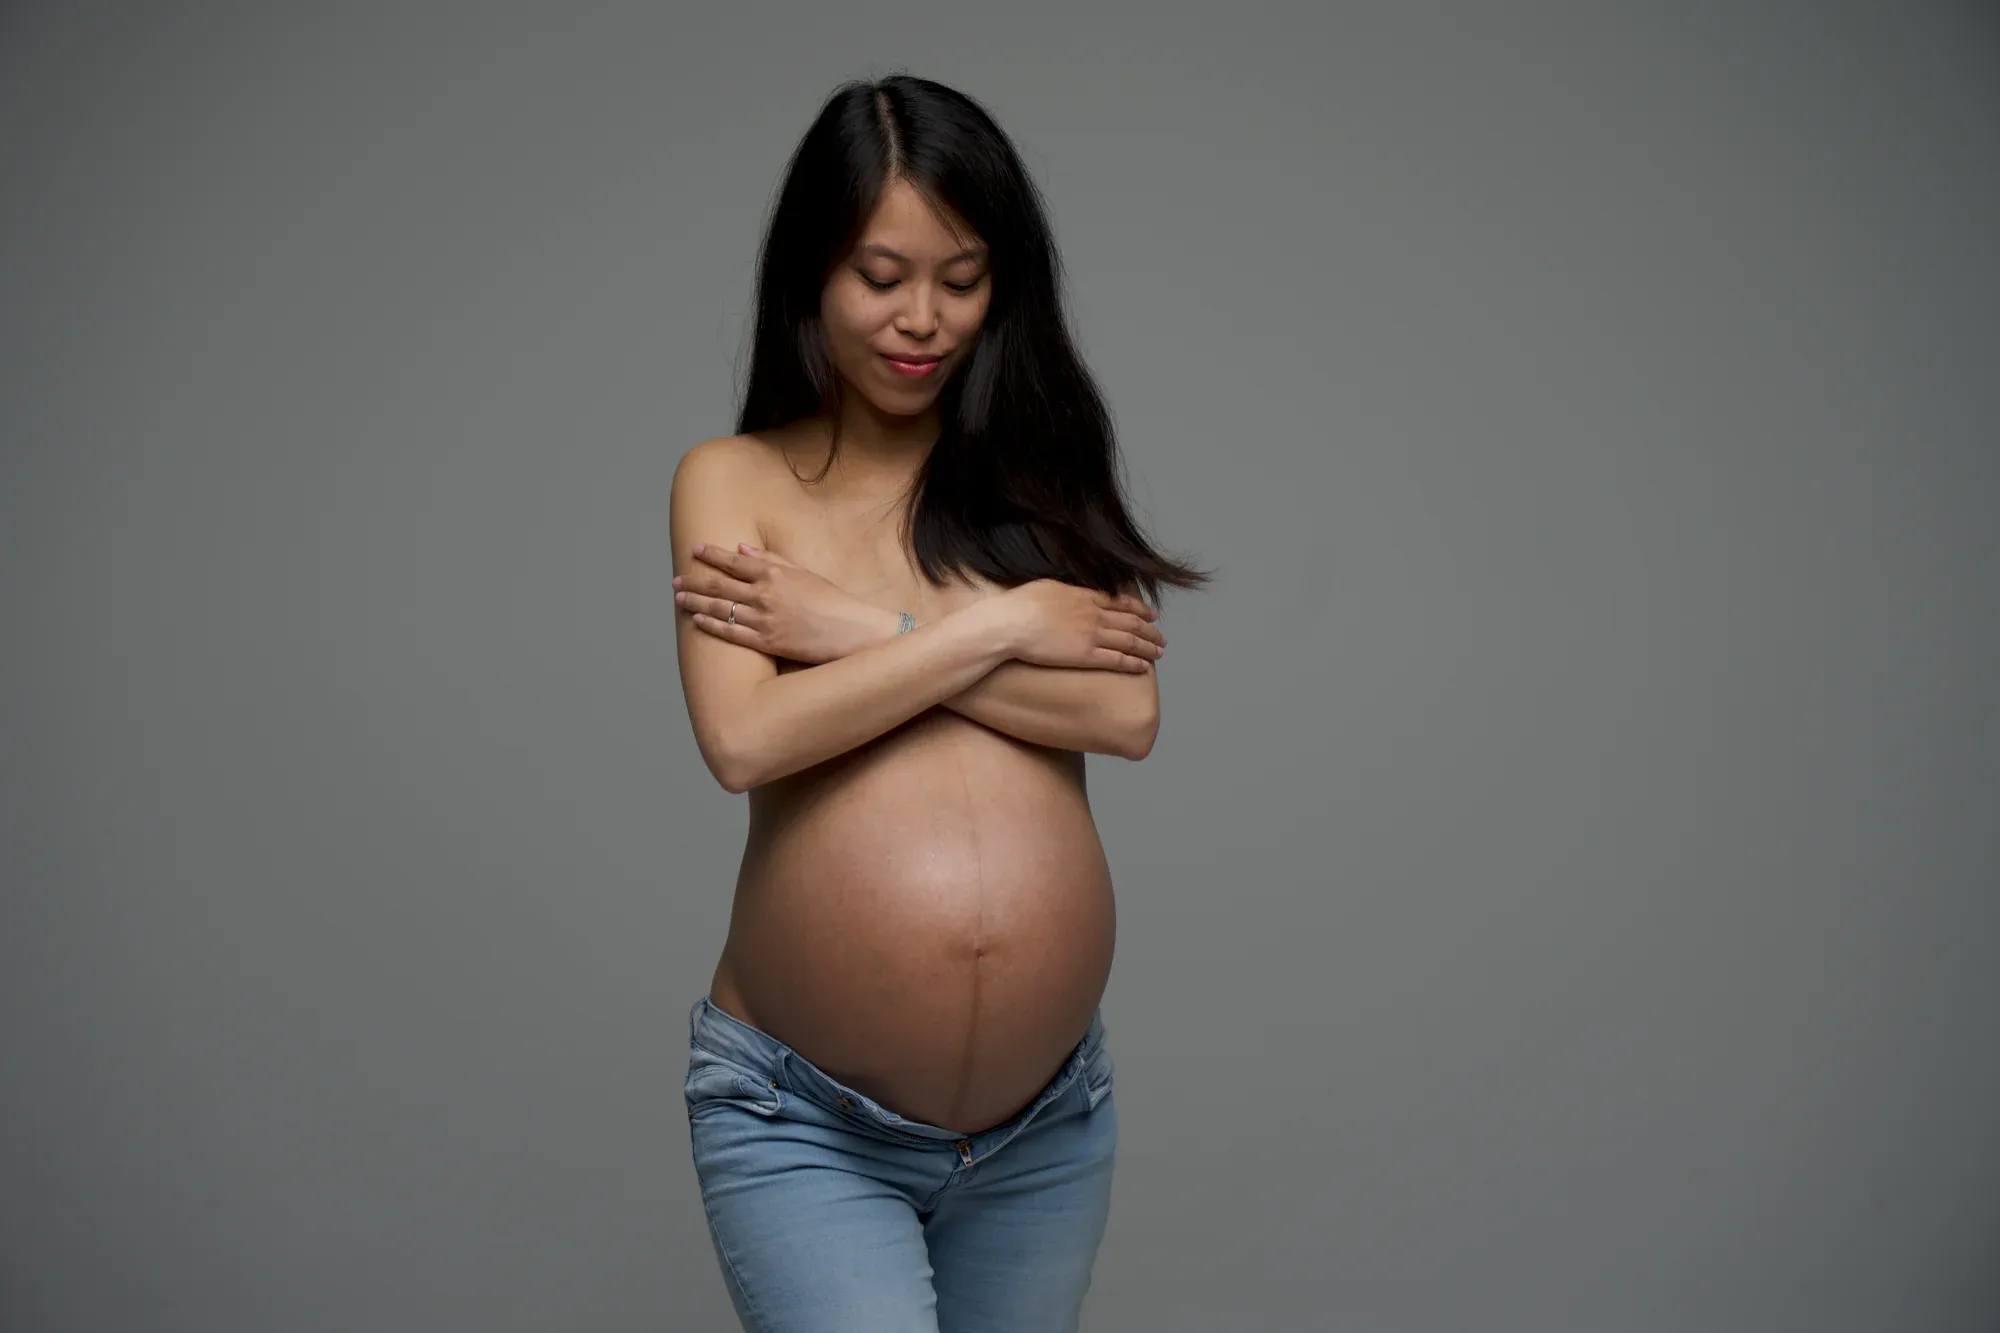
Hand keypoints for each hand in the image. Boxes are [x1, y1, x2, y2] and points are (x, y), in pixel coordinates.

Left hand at [675, 543, 893, 662]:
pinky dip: (711, 625)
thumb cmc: (833, 601)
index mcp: (775, 574)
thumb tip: (742, 550)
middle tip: (676, 580)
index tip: (695, 550)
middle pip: (719, 586)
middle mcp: (765, 595)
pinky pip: (731, 633)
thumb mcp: (804, 573)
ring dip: (696, 602)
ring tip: (679, 598)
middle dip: (694, 581)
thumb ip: (773, 560)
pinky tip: (696, 621)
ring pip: (719, 609)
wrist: (852, 632)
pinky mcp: (766, 642)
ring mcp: (763, 620)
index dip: (712, 555)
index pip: (734, 562)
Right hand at [998, 580, 1163, 672]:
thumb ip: (1066, 590)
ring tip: (1159, 652)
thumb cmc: (1021, 604)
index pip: (1120, 602)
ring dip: (1147, 647)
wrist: (1012, 623)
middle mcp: (1094, 615)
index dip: (1139, 609)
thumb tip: (1071, 592)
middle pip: (1131, 622)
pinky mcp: (1086, 656)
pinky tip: (1143, 668)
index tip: (1150, 614)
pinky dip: (1133, 663)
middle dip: (1149, 630)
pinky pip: (1117, 660)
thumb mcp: (1048, 586)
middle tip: (1161, 637)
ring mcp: (1092, 635)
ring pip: (1129, 641)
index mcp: (1085, 596)